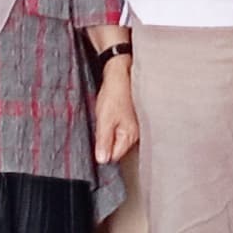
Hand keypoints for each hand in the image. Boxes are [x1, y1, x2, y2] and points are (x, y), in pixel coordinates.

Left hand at [91, 47, 139, 162]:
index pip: (115, 156)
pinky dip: (112, 124)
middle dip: (106, 141)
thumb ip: (103, 141)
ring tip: (106, 117)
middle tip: (101, 126)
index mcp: (130, 136)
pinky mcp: (130, 119)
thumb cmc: (115, 93)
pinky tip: (110, 115)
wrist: (120, 73)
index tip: (96, 141)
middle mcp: (135, 133)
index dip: (103, 151)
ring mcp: (134, 126)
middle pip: (117, 148)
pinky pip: (118, 129)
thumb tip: (102, 159)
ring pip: (116, 138)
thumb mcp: (104, 119)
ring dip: (108, 132)